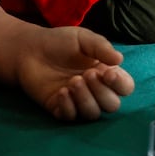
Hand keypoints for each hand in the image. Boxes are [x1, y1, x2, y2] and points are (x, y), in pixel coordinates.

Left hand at [13, 26, 136, 120]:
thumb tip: (119, 59)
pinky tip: (61, 92)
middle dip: (101, 92)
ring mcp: (77, 101)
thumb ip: (102, 47)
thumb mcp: (83, 38)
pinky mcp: (59, 108)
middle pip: (112, 105)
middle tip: (86, 75)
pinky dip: (69, 107)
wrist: (30, 49)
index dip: (120, 84)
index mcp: (105, 73)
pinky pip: (71, 117)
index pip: (124, 87)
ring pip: (93, 114)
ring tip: (72, 82)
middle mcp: (95, 90)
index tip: (108, 73)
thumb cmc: (59, 41)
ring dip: (85, 100)